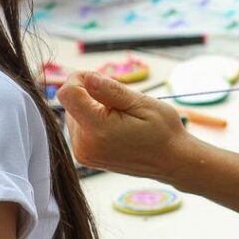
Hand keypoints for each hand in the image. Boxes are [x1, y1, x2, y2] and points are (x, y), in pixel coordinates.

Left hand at [58, 72, 189, 180]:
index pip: (67, 93)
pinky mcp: (85, 156)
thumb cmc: (162, 131)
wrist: (171, 160)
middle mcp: (84, 145)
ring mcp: (83, 153)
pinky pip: (79, 127)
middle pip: (71, 102)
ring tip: (120, 116)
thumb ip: (111, 90)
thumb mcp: (142, 103)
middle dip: (91, 94)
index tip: (100, 80)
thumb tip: (87, 78)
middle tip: (120, 103)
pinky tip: (115, 126)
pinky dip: (93, 120)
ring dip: (92, 107)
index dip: (80, 78)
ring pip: (74, 113)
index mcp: (97, 130)